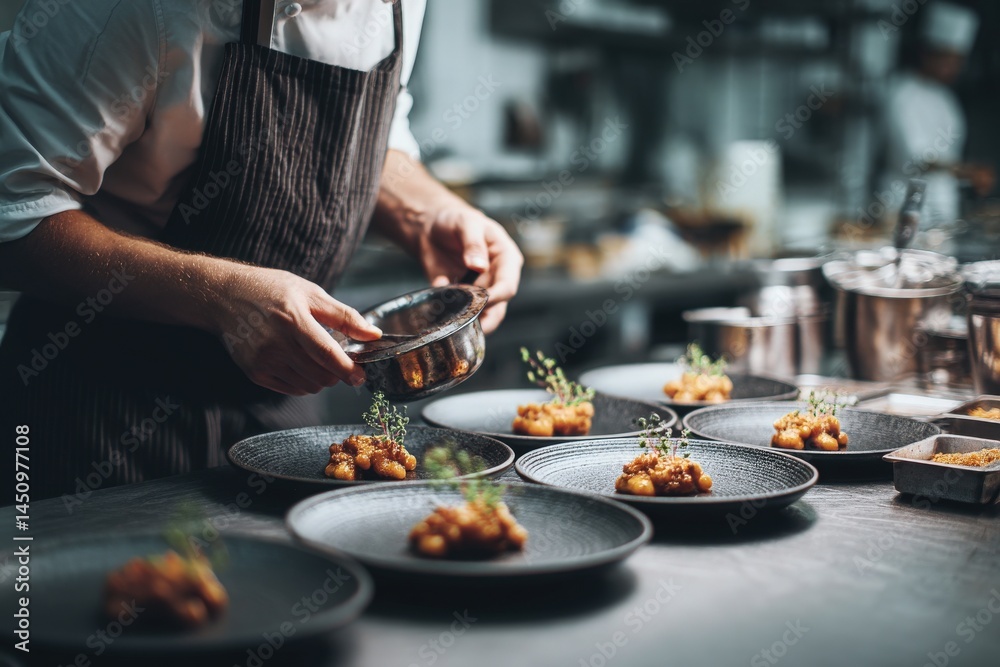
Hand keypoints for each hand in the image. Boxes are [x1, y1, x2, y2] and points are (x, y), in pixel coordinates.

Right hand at [209, 265, 381, 395]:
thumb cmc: (271, 290)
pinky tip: (301, 363)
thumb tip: (373, 334)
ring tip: (316, 357)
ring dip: (322, 378)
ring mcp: (263, 361)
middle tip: (339, 359)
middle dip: (338, 373)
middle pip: (321, 375)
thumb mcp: (310, 293)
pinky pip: (292, 389)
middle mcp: (276, 345)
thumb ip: (344, 316)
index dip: (348, 370)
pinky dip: (305, 382)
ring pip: (309, 386)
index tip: (361, 376)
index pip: (327, 354)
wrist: (225, 296)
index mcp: (293, 320)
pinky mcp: (255, 373)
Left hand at [416, 207, 523, 333]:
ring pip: (481, 318)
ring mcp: (480, 293)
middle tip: (463, 321)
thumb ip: (473, 243)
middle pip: (498, 309)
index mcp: (506, 259)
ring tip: (450, 321)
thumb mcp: (466, 223)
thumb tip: (479, 266)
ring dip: (466, 322)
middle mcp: (497, 280)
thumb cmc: (455, 220)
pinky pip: (458, 315)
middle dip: (482, 318)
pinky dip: (449, 317)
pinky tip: (438, 310)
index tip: (478, 302)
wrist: (431, 227)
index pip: (508, 286)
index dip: (495, 297)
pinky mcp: (462, 300)